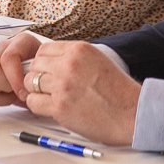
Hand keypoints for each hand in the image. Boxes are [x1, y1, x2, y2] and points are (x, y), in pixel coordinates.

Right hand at [0, 33, 43, 106]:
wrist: (42, 79)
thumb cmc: (44, 76)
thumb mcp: (45, 75)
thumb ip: (36, 78)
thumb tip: (26, 90)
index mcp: (22, 42)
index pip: (8, 58)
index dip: (15, 79)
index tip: (25, 94)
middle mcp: (4, 47)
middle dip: (3, 85)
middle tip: (16, 91)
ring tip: (10, 93)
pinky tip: (5, 95)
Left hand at [21, 42, 140, 146]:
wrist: (132, 113)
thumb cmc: (118, 91)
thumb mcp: (98, 60)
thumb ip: (75, 58)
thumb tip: (52, 62)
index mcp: (79, 50)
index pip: (44, 50)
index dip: (43, 63)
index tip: (47, 72)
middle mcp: (69, 64)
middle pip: (35, 65)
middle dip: (38, 76)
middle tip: (47, 87)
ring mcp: (63, 85)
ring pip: (31, 83)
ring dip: (37, 91)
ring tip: (49, 98)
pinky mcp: (60, 106)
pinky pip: (33, 102)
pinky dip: (38, 106)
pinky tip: (50, 108)